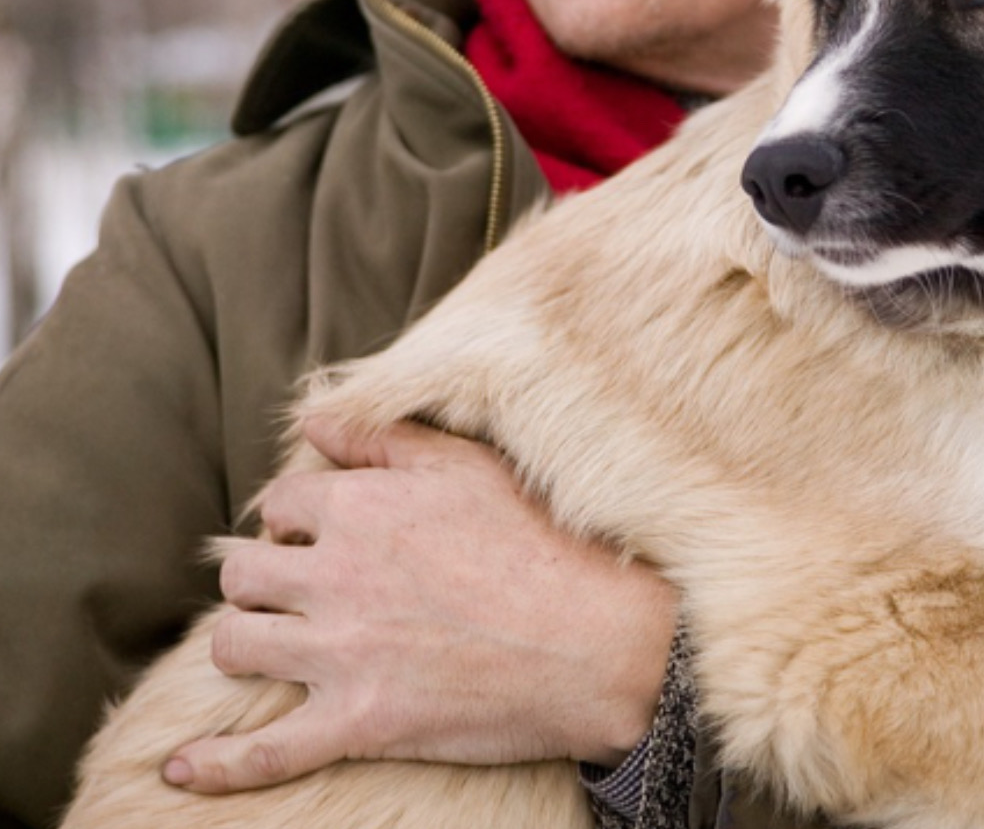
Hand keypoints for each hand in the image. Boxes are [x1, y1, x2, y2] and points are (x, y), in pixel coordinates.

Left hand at [163, 417, 677, 793]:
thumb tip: (310, 418)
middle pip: (246, 573)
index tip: (323, 534)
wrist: (598, 639)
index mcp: (362, 508)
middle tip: (299, 588)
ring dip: (244, 641)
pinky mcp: (358, 722)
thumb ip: (384, 435)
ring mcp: (341, 653)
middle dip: (263, 578)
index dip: (298, 518)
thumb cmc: (545, 543)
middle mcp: (336, 575)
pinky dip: (216, 764)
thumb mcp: (469, 465)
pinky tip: (182, 768)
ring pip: (237, 645)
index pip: (283, 504)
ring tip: (271, 643)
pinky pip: (264, 752)